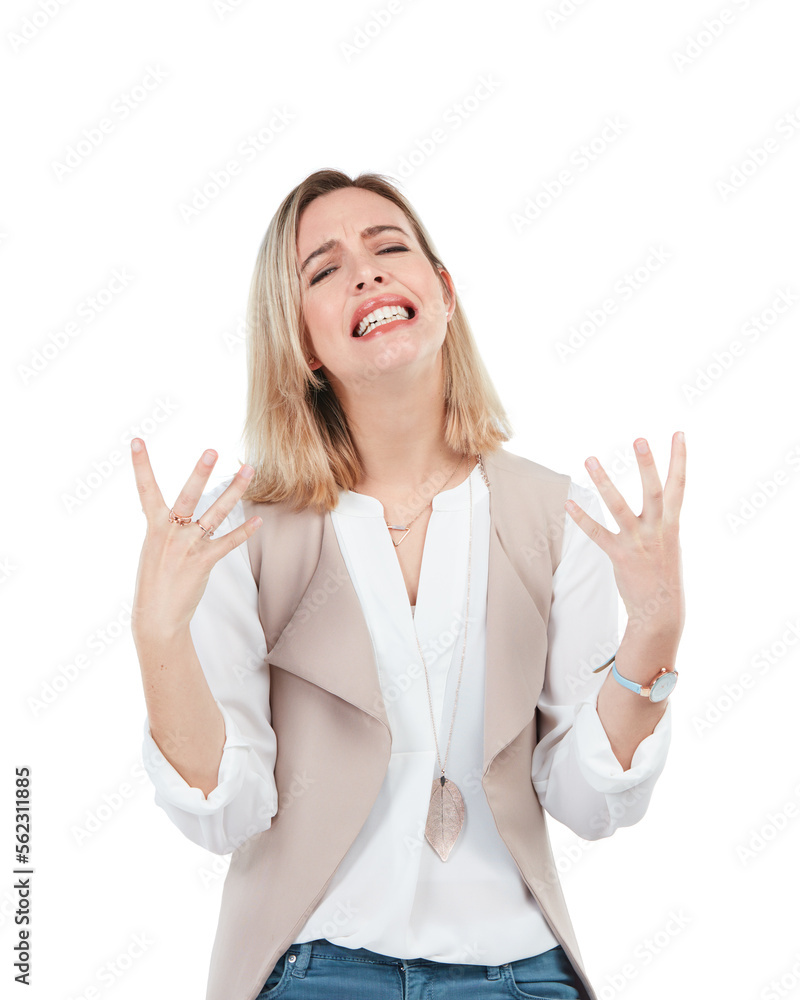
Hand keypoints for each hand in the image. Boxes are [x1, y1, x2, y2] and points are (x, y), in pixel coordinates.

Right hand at [130, 439, 261, 642]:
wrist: (156, 616)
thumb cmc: (155, 581)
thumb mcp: (153, 549)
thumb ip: (167, 528)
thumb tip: (177, 514)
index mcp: (154, 527)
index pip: (145, 490)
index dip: (141, 465)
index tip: (137, 440)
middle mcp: (170, 533)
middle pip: (188, 496)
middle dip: (200, 472)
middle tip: (212, 450)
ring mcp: (188, 547)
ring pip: (216, 513)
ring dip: (234, 491)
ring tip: (249, 471)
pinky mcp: (203, 562)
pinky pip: (228, 542)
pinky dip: (244, 532)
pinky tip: (258, 520)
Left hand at [565, 432, 685, 646]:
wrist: (662, 611)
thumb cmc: (663, 573)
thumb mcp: (671, 542)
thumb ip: (664, 518)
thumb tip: (662, 501)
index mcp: (672, 523)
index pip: (680, 485)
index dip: (680, 459)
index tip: (679, 433)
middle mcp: (657, 529)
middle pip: (653, 491)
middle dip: (648, 464)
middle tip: (639, 439)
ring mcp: (638, 542)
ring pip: (618, 507)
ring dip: (604, 482)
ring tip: (590, 459)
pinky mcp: (619, 556)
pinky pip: (597, 534)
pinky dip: (582, 518)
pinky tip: (568, 503)